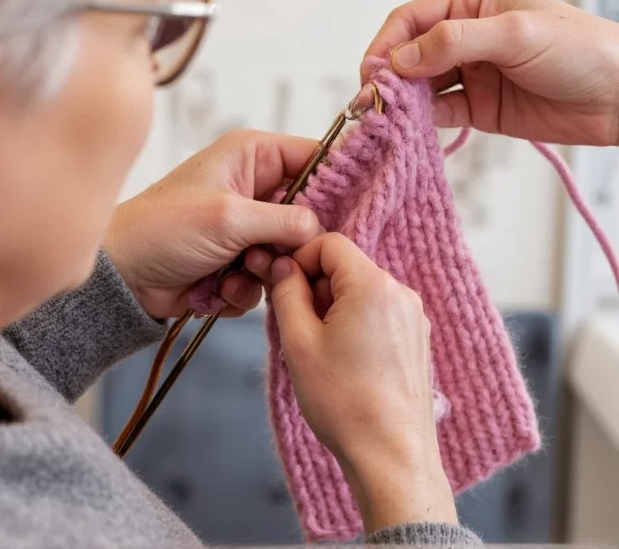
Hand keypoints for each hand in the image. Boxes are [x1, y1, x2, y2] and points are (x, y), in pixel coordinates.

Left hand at [104, 130, 322, 319]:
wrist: (122, 276)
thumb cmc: (165, 229)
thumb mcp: (230, 217)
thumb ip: (286, 220)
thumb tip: (321, 230)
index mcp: (251, 156)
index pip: (314, 157)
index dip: (336, 183)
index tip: (354, 212)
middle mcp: (253, 188)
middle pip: (306, 213)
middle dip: (293, 242)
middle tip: (272, 255)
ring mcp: (245, 228)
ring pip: (287, 253)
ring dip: (265, 270)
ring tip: (236, 271)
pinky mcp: (236, 262)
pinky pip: (265, 279)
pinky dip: (245, 289)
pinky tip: (217, 288)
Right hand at [268, 233, 455, 532]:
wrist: (390, 454)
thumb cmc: (343, 401)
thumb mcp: (298, 342)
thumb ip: (286, 293)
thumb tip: (281, 266)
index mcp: (372, 285)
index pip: (329, 243)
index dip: (299, 260)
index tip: (282, 289)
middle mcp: (400, 293)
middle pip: (346, 267)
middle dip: (315, 287)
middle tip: (296, 326)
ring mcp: (413, 317)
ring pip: (360, 291)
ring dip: (332, 307)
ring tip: (319, 350)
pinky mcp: (417, 339)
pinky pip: (378, 313)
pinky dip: (354, 323)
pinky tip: (342, 360)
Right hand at [364, 0, 618, 145]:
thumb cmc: (581, 50)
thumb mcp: (515, 34)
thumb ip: (454, 42)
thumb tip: (400, 59)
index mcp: (471, 3)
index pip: (411, 20)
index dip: (385, 45)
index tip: (372, 74)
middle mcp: (464, 36)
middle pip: (408, 54)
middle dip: (388, 77)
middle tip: (372, 103)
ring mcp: (469, 73)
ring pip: (419, 86)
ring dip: (401, 102)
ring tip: (386, 120)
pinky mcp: (477, 107)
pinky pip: (439, 113)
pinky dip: (421, 122)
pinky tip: (412, 130)